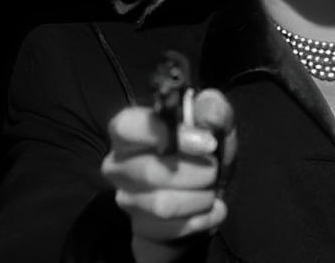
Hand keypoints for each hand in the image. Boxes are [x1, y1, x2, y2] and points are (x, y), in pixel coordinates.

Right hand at [102, 89, 236, 262]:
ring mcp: (126, 199)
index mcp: (129, 131)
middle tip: (213, 169)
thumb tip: (209, 107)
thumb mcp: (216, 129)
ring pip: (164, 204)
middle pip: (152, 171)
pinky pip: (175, 228)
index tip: (206, 141)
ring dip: (201, 197)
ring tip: (211, 190)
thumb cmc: (202, 155)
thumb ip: (216, 112)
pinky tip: (212, 209)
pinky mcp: (141, 227)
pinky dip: (204, 218)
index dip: (164, 132)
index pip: (126, 126)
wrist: (201, 200)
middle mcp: (118, 164)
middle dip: (198, 172)